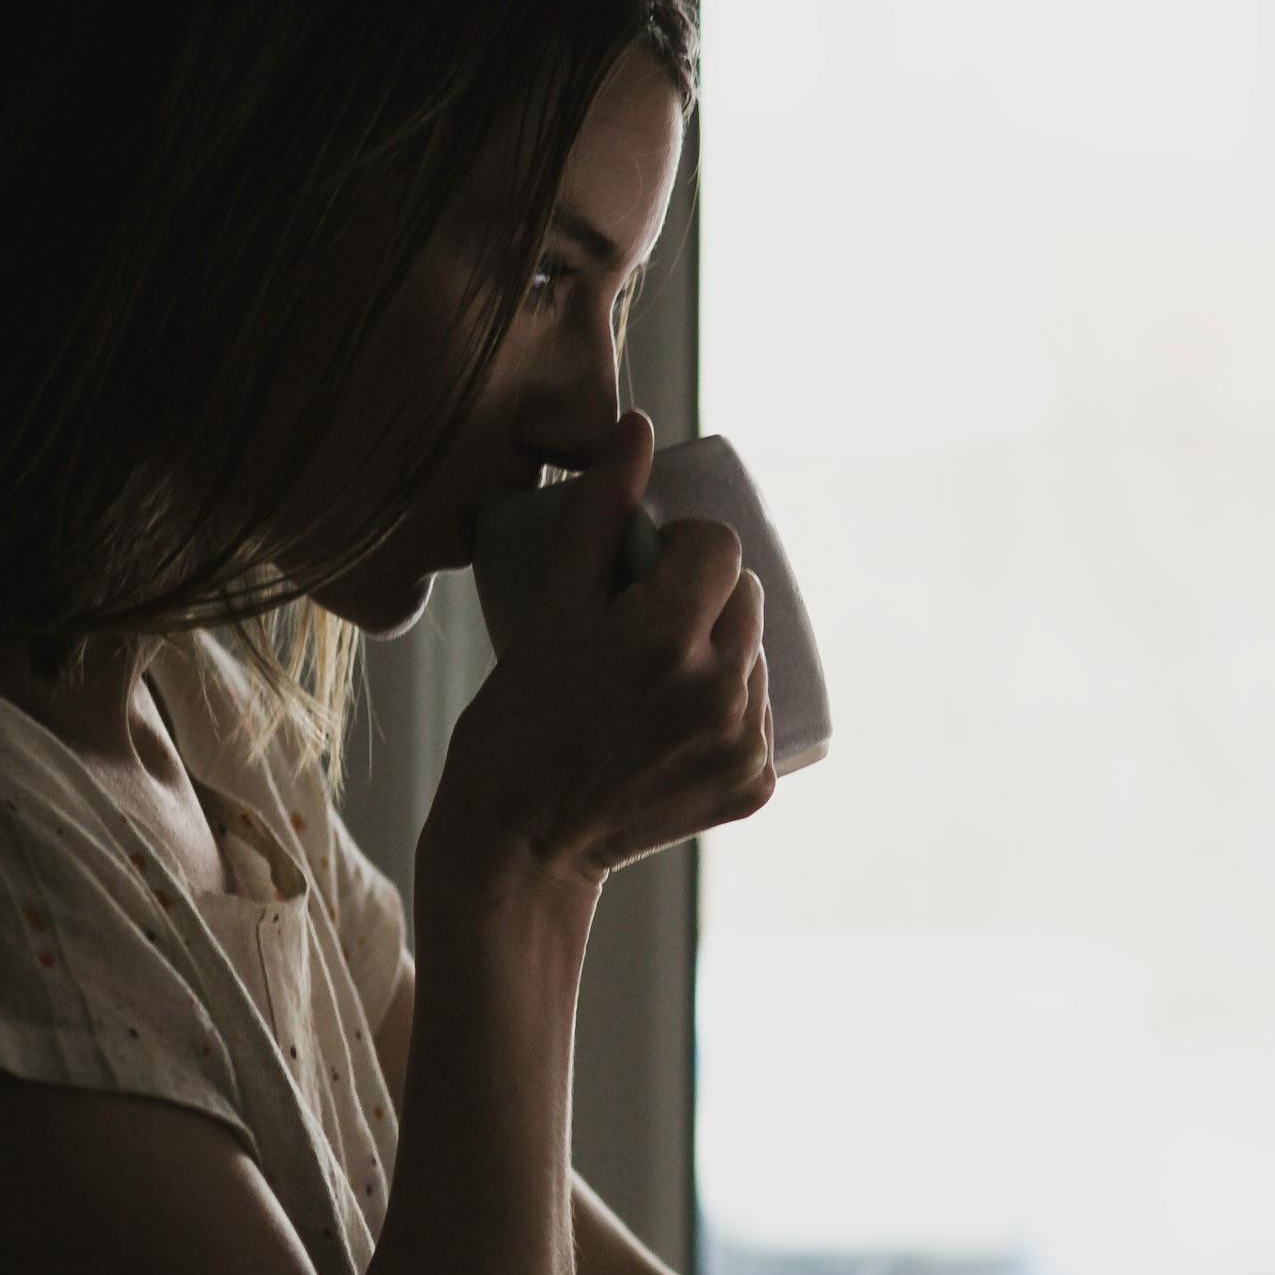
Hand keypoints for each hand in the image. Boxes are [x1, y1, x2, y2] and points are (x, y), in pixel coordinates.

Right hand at [427, 411, 775, 887]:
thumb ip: (597, 515)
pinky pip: (759, 715)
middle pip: (747, 596)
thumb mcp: (549, 609)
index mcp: (666, 637)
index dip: (682, 548)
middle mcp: (720, 691)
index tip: (642, 574)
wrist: (519, 846)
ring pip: (757, 654)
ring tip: (654, 680)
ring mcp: (743, 744)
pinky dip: (726, 709)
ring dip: (719, 651)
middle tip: (641, 629)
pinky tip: (674, 726)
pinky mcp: (755, 786)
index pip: (721, 545)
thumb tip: (640, 428)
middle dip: (703, 598)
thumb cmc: (515, 722)